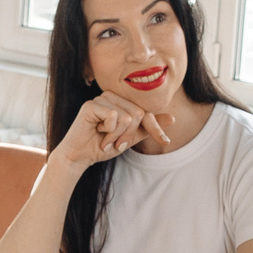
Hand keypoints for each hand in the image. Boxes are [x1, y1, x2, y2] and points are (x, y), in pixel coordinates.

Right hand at [52, 93, 170, 173]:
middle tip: (116, 143)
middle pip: (138, 114)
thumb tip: (173, 118)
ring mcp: (101, 98)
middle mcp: (112, 96)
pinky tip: (97, 132)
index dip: (155, 127)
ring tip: (105, 139)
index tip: (165, 142)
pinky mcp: (91, 105)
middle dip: (129, 135)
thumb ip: (148, 127)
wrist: (80, 156)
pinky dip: (108, 131)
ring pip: (127, 116)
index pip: (145, 112)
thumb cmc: (102, 146)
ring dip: (117, 135)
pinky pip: (114, 117)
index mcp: (122, 101)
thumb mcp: (130, 138)